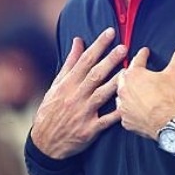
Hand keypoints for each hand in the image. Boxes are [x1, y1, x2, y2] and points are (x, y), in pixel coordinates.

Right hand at [30, 28, 126, 158]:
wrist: (45, 142)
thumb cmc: (51, 110)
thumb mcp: (56, 85)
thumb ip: (70, 63)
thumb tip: (78, 41)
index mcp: (67, 84)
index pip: (84, 60)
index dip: (98, 45)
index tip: (110, 33)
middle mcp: (75, 96)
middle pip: (95, 75)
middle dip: (110, 60)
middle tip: (124, 47)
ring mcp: (83, 113)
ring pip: (102, 95)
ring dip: (116, 82)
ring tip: (130, 71)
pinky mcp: (89, 130)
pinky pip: (105, 121)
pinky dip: (116, 114)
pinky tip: (127, 106)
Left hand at [116, 40, 174, 139]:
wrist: (170, 124)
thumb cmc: (170, 99)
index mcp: (133, 75)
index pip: (137, 60)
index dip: (143, 55)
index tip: (145, 53)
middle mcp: (123, 89)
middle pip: (124, 77)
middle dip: (131, 74)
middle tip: (138, 73)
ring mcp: (123, 106)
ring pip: (121, 95)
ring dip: (128, 92)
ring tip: (135, 91)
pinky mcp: (125, 121)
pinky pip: (124, 113)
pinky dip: (129, 110)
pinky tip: (135, 109)